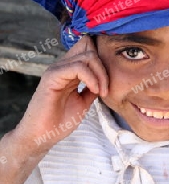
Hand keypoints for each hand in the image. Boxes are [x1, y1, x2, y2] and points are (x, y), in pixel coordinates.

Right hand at [14, 36, 107, 155]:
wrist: (42, 137)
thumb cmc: (60, 121)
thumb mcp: (84, 101)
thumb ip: (92, 87)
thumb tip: (106, 79)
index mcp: (70, 70)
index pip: (87, 47)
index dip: (102, 56)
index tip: (110, 79)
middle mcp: (63, 66)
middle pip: (90, 48)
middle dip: (104, 67)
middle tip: (106, 89)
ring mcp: (57, 69)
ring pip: (87, 56)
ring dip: (100, 74)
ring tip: (102, 92)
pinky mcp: (52, 76)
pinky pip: (78, 67)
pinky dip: (91, 78)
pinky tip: (94, 90)